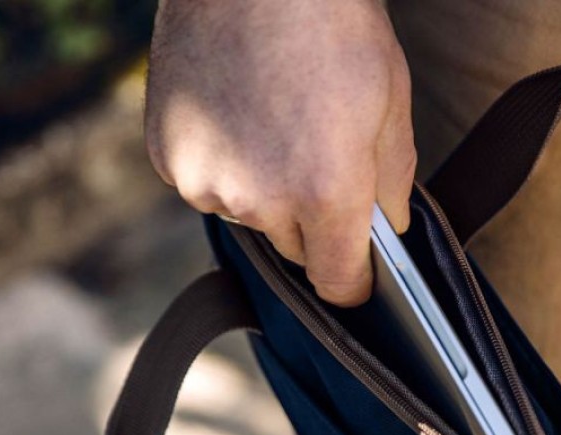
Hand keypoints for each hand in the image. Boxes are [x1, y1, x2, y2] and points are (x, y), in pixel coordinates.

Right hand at [145, 0, 415, 304]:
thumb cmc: (331, 23)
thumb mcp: (391, 106)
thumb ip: (391, 189)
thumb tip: (385, 234)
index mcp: (324, 193)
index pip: (337, 283)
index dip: (353, 280)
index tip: (357, 272)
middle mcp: (261, 200)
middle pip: (296, 250)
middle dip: (313, 222)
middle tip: (318, 159)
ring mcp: (206, 181)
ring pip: (250, 217)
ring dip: (265, 193)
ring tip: (274, 125)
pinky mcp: (169, 158)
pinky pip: (207, 187)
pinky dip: (224, 166)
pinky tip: (237, 116)